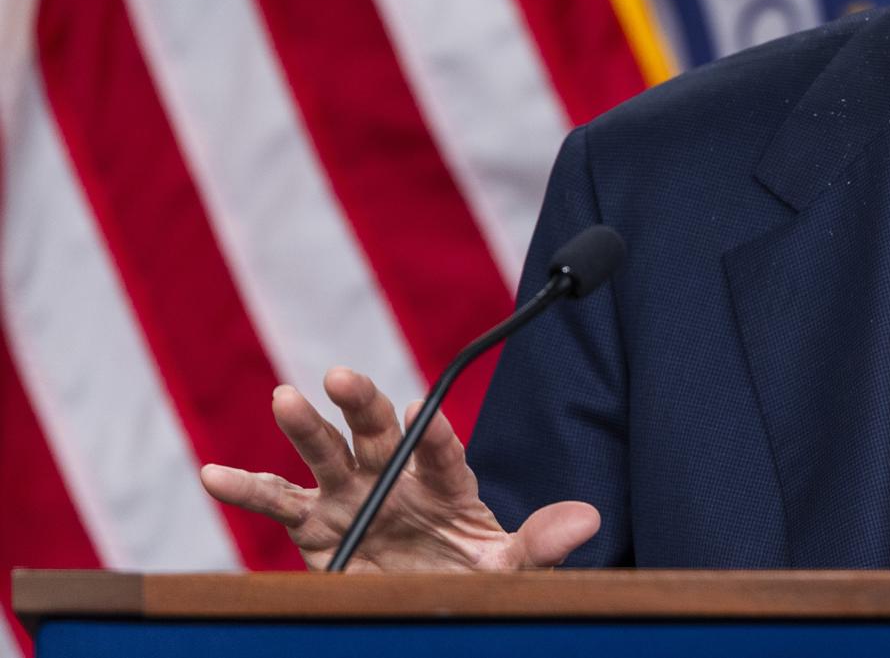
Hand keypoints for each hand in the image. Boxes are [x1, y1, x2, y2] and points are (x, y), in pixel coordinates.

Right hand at [200, 367, 599, 571]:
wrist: (432, 602)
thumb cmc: (474, 577)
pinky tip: (211, 472)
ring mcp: (353, 497)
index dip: (435, 432)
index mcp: (448, 480)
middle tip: (343, 375)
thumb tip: (589, 519)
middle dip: (363, 403)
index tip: (426, 409)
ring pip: (325, 455)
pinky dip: (244, 488)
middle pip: (379, 433)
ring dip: (305, 428)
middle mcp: (396, 477)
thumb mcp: (511, 567)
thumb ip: (541, 543)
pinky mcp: (317, 527)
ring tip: (284, 396)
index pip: (443, 450)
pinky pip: (276, 504)